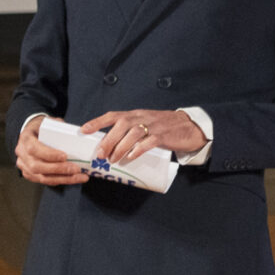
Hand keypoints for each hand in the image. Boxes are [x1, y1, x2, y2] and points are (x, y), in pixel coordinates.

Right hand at [15, 119, 89, 186]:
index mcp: (25, 138)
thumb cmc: (42, 127)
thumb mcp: (50, 122)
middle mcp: (21, 153)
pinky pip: (44, 181)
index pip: (33, 148)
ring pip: (41, 177)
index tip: (65, 156)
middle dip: (58, 169)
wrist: (32, 133)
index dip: (49, 154)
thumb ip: (61, 127)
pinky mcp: (29, 173)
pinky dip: (59, 180)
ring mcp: (23, 165)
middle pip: (37, 166)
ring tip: (79, 177)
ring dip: (62, 178)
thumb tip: (80, 132)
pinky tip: (72, 179)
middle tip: (76, 169)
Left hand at [84, 108, 207, 166]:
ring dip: (121, 147)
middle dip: (108, 139)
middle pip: (121, 124)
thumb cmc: (163, 127)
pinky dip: (139, 149)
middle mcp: (142, 117)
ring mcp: (154, 126)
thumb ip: (130, 133)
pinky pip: (150, 141)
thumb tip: (110, 148)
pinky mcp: (164, 135)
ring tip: (113, 160)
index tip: (84, 130)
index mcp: (135, 115)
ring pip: (133, 133)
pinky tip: (132, 157)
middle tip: (100, 154)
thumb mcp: (145, 124)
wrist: (190, 127)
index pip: (113, 115)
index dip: (98, 122)